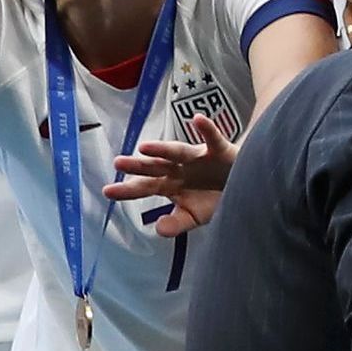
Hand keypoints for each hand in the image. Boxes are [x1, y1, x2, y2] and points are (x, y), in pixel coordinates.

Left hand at [110, 111, 238, 232]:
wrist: (244, 186)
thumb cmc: (216, 198)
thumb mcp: (195, 216)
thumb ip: (177, 223)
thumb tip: (158, 230)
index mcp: (170, 185)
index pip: (145, 187)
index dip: (128, 190)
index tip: (107, 191)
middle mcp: (179, 169)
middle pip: (154, 166)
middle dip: (138, 166)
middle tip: (118, 163)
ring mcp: (197, 158)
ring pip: (177, 152)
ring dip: (162, 149)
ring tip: (145, 148)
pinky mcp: (219, 150)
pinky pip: (212, 138)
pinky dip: (206, 129)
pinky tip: (199, 120)